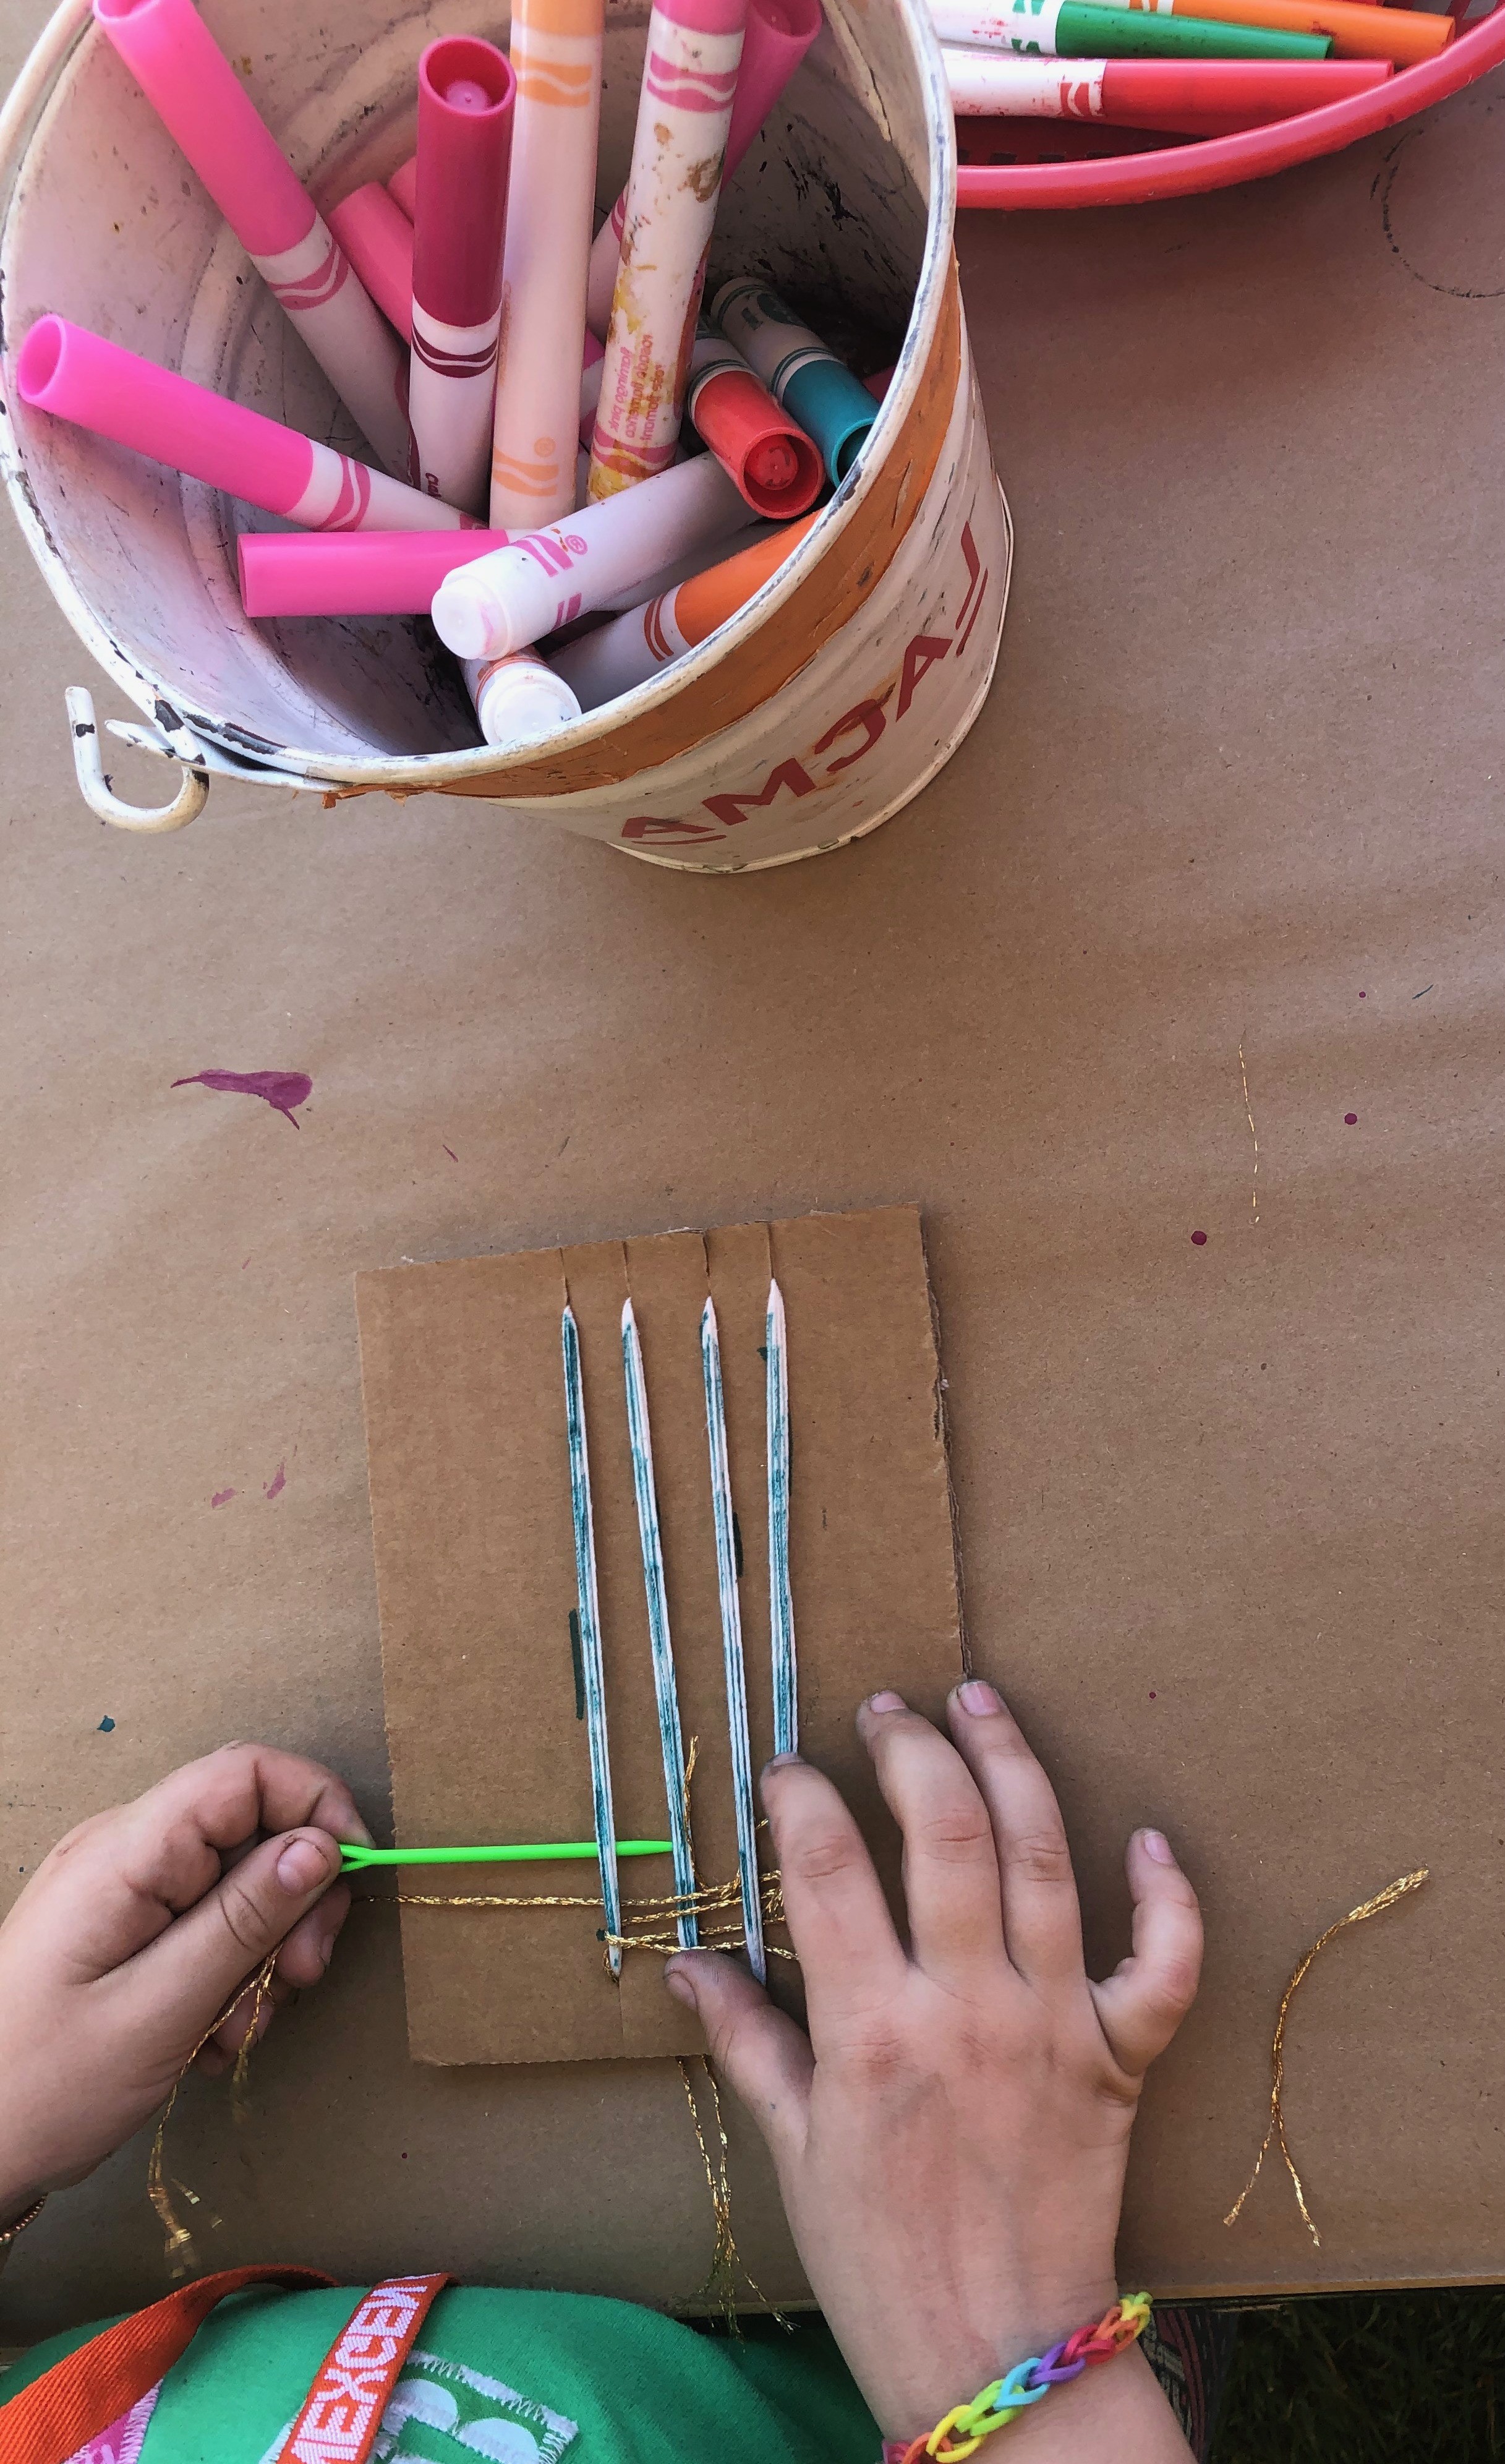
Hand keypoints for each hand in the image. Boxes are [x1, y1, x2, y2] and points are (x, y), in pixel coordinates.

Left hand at [0, 1743, 367, 2228]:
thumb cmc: (43, 2087)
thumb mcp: (158, 2010)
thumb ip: (243, 1921)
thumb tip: (323, 1848)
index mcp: (125, 1852)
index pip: (247, 1773)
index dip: (316, 1808)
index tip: (351, 1884)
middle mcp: (123, 1850)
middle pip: (251, 1828)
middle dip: (295, 1900)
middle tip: (298, 1981)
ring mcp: (120, 1888)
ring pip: (237, 1884)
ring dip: (261, 1954)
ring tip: (235, 2031)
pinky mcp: (122, 1926)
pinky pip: (203, 1923)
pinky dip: (226, 1975)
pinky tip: (208, 2037)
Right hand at [665, 1682, 1202, 2458]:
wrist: (993, 2355)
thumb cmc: (879, 2256)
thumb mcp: (791, 2148)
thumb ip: (745, 2040)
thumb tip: (685, 1963)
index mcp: (871, 2030)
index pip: (826, 1866)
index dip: (801, 1795)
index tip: (786, 1767)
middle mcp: (966, 2009)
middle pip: (946, 1831)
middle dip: (912, 1747)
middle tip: (888, 1710)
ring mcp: (1052, 2027)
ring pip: (1043, 1857)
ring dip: (1012, 1763)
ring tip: (980, 1701)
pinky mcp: (1120, 2059)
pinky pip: (1164, 1965)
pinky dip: (1166, 1897)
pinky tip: (1149, 1839)